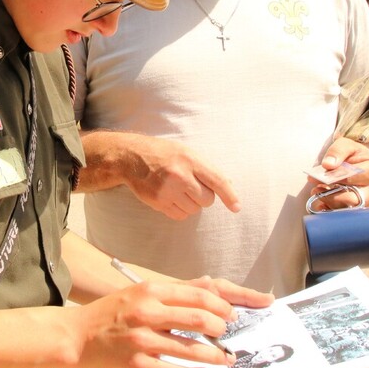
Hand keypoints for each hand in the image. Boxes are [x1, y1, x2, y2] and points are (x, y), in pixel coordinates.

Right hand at [71, 278, 271, 367]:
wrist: (77, 335)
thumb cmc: (109, 313)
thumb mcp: (137, 292)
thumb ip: (168, 296)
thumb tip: (205, 303)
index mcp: (149, 291)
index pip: (197, 295)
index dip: (220, 306)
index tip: (229, 314)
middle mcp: (147, 313)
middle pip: (199, 319)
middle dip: (221, 328)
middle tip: (226, 334)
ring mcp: (142, 340)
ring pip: (192, 349)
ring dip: (215, 355)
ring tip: (224, 358)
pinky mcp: (138, 365)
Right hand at [123, 136, 238, 219]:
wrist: (132, 157)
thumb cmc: (163, 154)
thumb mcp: (185, 152)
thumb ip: (205, 167)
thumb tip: (227, 185)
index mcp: (190, 159)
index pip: (217, 180)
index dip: (229, 195)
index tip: (236, 207)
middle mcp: (179, 175)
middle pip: (207, 199)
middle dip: (203, 196)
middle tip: (191, 186)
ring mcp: (168, 190)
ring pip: (194, 210)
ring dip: (191, 204)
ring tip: (178, 190)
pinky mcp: (158, 202)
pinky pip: (180, 216)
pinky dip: (179, 210)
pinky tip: (171, 198)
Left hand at [307, 137, 368, 209]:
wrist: (363, 164)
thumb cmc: (354, 155)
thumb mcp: (347, 145)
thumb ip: (337, 151)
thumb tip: (328, 165)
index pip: (351, 178)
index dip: (332, 178)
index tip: (316, 177)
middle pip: (351, 199)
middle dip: (330, 195)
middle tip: (315, 189)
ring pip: (348, 210)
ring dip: (329, 203)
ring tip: (317, 193)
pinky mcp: (360, 210)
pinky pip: (345, 217)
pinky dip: (331, 211)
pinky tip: (322, 204)